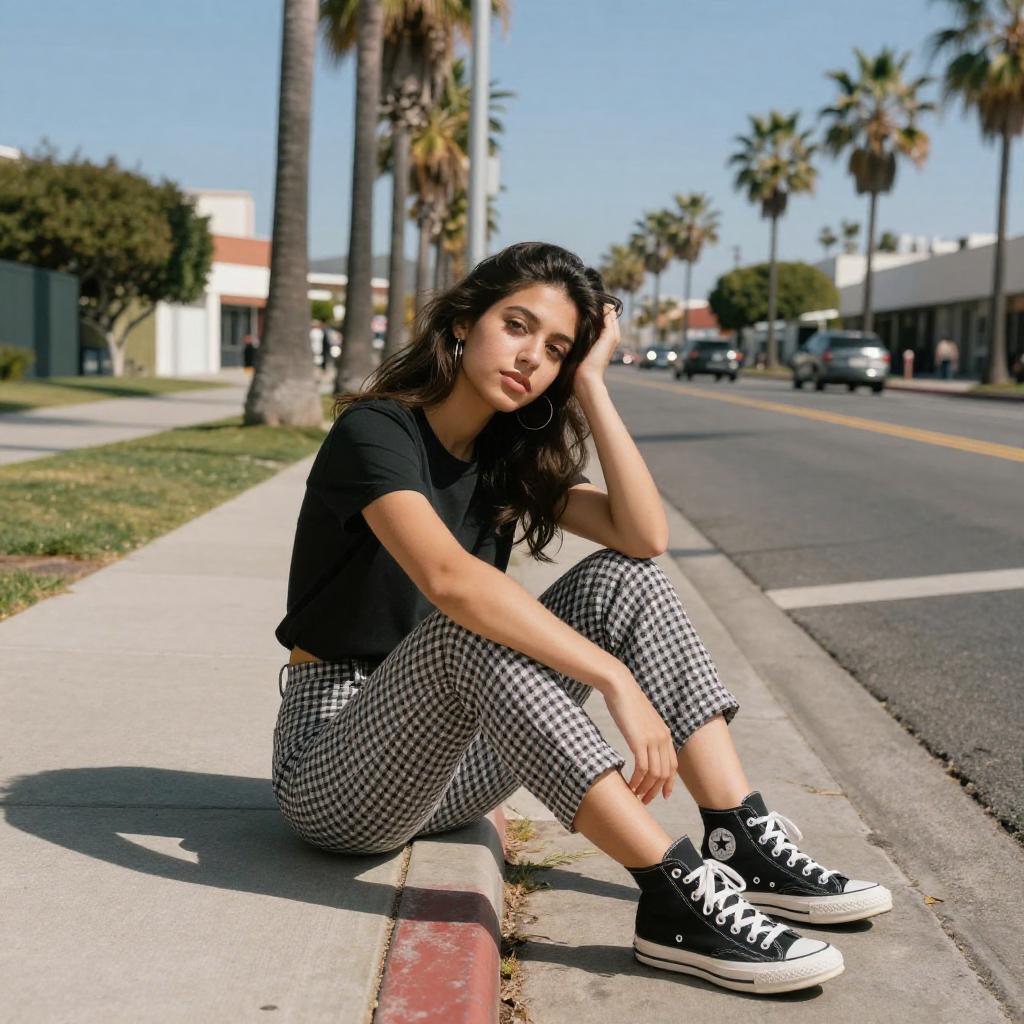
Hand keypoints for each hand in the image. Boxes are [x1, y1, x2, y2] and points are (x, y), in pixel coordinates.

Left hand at [574, 302, 620, 390]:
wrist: (586, 379)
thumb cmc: (578, 368)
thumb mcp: (578, 348)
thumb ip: (578, 337)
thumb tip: (567, 325)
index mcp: (606, 340)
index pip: (604, 317)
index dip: (593, 308)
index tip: (578, 301)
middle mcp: (613, 336)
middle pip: (607, 312)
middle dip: (595, 304)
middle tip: (581, 295)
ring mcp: (613, 335)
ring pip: (608, 310)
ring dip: (598, 302)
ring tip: (584, 296)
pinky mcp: (610, 335)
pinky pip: (608, 313)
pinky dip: (600, 306)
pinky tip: (588, 301)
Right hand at [602, 669, 677, 803]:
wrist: (620, 686)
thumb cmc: (626, 701)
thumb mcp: (642, 719)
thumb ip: (646, 732)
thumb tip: (642, 744)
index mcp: (665, 734)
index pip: (673, 765)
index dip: (668, 783)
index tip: (662, 795)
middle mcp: (663, 738)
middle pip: (665, 773)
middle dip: (655, 791)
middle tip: (644, 800)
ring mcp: (652, 739)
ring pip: (655, 774)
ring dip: (645, 789)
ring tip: (635, 795)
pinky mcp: (639, 740)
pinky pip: (642, 768)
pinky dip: (637, 781)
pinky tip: (630, 785)